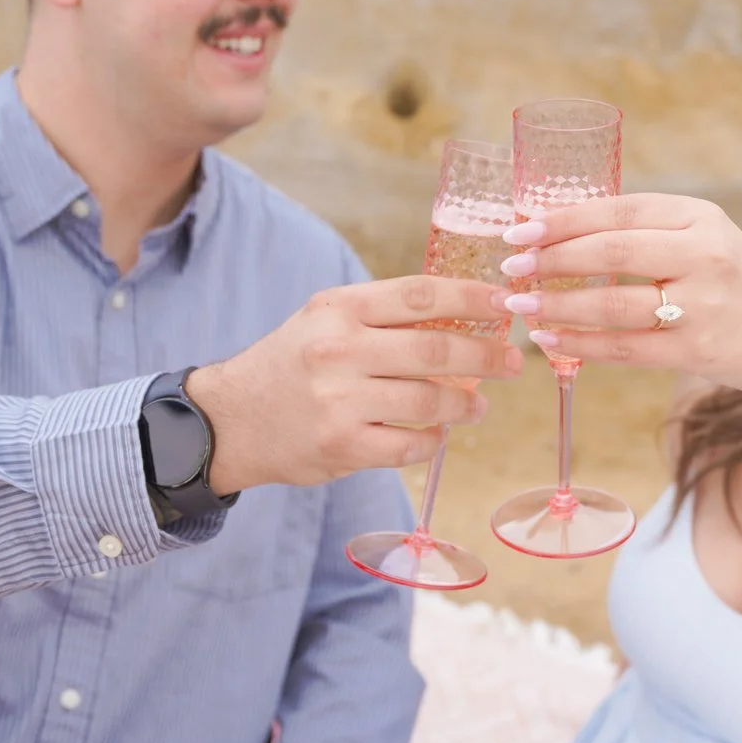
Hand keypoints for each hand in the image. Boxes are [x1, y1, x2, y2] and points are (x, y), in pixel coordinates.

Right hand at [188, 277, 522, 492]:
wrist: (229, 419)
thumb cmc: (291, 363)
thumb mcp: (325, 321)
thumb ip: (384, 316)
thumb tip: (464, 314)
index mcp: (339, 309)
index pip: (421, 294)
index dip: (472, 298)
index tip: (505, 304)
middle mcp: (338, 351)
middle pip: (436, 351)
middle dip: (486, 358)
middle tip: (512, 363)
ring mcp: (339, 402)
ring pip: (429, 403)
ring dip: (465, 406)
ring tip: (477, 406)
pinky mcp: (341, 447)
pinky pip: (410, 446)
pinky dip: (432, 441)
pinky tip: (436, 435)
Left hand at [498, 195, 741, 429]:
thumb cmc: (729, 284)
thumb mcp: (703, 239)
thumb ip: (646, 229)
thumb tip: (556, 228)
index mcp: (703, 217)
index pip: (620, 210)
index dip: (564, 219)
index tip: (520, 229)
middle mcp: (706, 256)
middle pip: (612, 252)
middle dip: (553, 259)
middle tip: (511, 267)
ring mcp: (702, 306)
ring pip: (613, 304)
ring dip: (557, 306)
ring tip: (521, 306)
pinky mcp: (695, 351)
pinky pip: (623, 347)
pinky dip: (580, 344)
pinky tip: (550, 340)